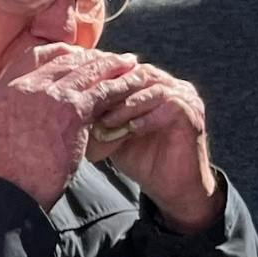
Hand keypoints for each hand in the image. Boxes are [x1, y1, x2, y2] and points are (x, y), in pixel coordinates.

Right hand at [0, 45, 145, 205]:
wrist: (16, 189)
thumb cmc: (11, 169)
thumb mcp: (1, 127)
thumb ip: (16, 107)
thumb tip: (35, 100)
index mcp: (3, 88)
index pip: (36, 55)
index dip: (62, 53)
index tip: (78, 56)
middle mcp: (24, 85)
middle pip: (66, 59)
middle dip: (91, 58)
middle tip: (111, 59)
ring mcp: (49, 95)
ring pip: (88, 71)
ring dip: (112, 65)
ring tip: (129, 64)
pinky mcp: (73, 109)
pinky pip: (104, 90)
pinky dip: (121, 85)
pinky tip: (134, 84)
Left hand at [84, 63, 218, 233]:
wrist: (170, 186)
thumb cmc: (140, 158)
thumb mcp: (112, 133)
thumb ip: (97, 116)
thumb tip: (65, 107)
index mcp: (150, 84)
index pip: (123, 70)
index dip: (100, 79)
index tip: (76, 92)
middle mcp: (169, 85)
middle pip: (136, 73)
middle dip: (111, 88)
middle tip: (89, 104)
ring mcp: (184, 96)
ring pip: (151, 87)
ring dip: (126, 104)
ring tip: (107, 120)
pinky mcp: (192, 113)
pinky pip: (170, 106)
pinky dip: (147, 116)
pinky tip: (131, 129)